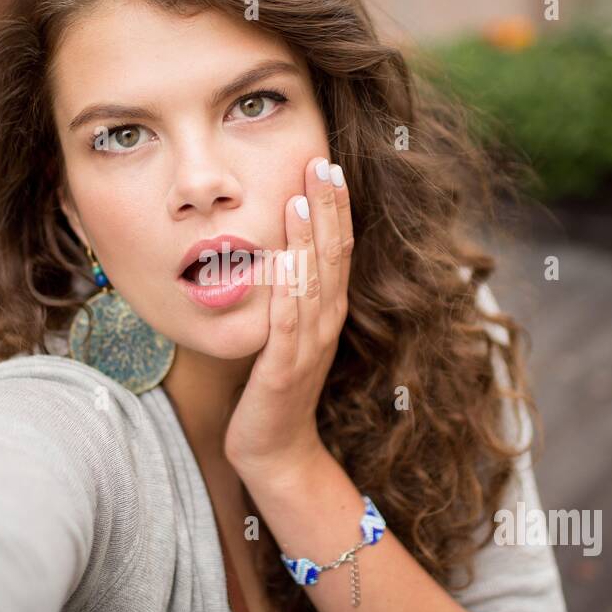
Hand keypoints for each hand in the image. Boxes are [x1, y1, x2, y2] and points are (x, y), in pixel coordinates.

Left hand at [224, 156, 353, 482]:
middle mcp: (325, 322)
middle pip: (333, 254)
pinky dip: (289, 290)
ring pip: (314, 281)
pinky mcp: (284, 369)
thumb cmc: (273, 388)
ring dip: (310, 238)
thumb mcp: (286, 332)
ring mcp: (308, 346)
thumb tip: (276, 247)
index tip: (327, 164)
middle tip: (322, 162)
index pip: (338, 248)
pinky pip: (288, 323)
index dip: (336, 206)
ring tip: (301, 196)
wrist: (274, 449)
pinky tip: (286, 261)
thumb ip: (287, 293)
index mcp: (326, 310)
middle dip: (328, 207)